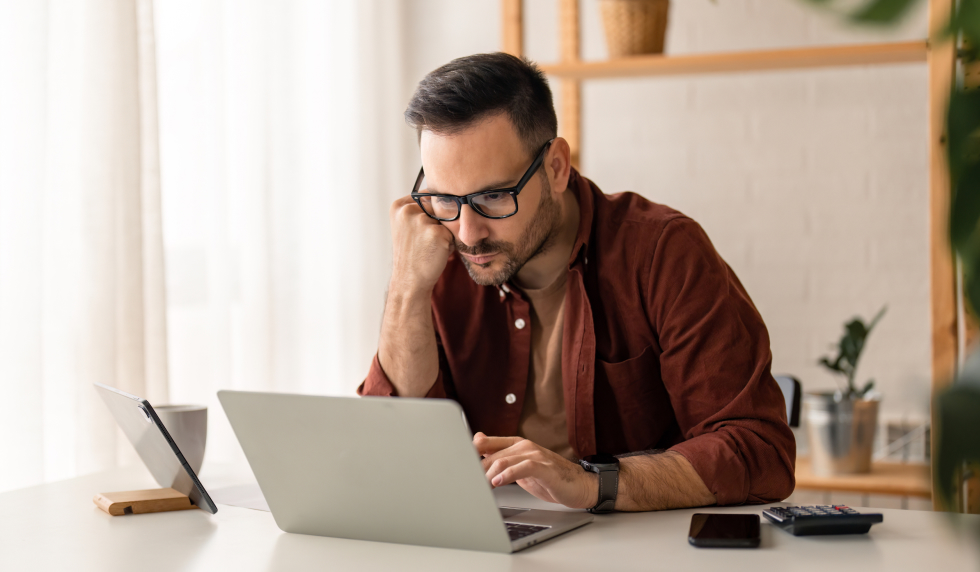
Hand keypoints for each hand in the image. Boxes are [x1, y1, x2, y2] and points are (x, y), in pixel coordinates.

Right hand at [389, 195, 454, 292]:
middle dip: (440, 222)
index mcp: (399, 206)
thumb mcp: (409, 226)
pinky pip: (454, 231)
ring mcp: (421, 220)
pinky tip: (437, 252)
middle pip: (439, 206)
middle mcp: (407, 210)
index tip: (426, 229)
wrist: (410, 280)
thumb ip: (421, 209)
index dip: (434, 212)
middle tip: (427, 241)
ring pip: (448, 219)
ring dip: (446, 232)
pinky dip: (451, 242)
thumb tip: (450, 195)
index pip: (428, 195)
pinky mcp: (436, 232)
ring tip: (432, 246)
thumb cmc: (413, 253)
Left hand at [474, 432, 597, 509]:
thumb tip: (477, 444)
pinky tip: (498, 482)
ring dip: (489, 474)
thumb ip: (500, 458)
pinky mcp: (544, 467)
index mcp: (516, 444)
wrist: (579, 485)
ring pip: (503, 460)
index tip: (456, 465)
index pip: (485, 443)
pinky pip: (522, 467)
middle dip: (476, 470)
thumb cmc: (549, 477)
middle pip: (491, 455)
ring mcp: (535, 455)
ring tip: (481, 486)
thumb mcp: (519, 468)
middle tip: (467, 483)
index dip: (469, 452)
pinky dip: (508, 475)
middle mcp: (524, 446)